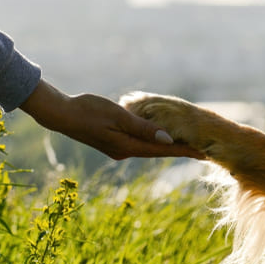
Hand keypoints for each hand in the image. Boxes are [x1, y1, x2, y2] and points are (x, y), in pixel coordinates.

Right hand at [19, 80, 203, 159]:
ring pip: (149, 147)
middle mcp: (125, 151)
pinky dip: (152, 140)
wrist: (60, 114)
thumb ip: (144, 128)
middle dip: (180, 150)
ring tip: (187, 143)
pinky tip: (159, 136)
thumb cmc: (88, 110)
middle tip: (203, 150)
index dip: (185, 150)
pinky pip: (138, 142)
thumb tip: (168, 140)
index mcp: (128, 146)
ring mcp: (118, 148)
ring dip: (167, 146)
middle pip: (159, 152)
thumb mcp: (119, 116)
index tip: (204, 153)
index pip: (163, 150)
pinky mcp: (113, 142)